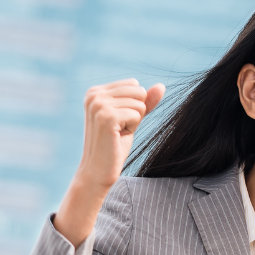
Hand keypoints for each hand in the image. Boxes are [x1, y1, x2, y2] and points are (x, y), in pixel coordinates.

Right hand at [53, 79, 164, 245]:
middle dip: (136, 113)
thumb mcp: (131, 118)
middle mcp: (94, 95)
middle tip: (119, 129)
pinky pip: (137, 114)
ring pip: (140, 103)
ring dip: (134, 121)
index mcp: (95, 91)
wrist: (98, 169)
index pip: (134, 85)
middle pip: (139, 92)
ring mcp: (98, 105)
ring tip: (117, 133)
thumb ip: (145, 101)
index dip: (134, 106)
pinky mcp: (106, 117)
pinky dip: (133, 127)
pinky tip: (117, 136)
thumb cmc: (114, 144)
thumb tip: (161, 86)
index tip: (119, 121)